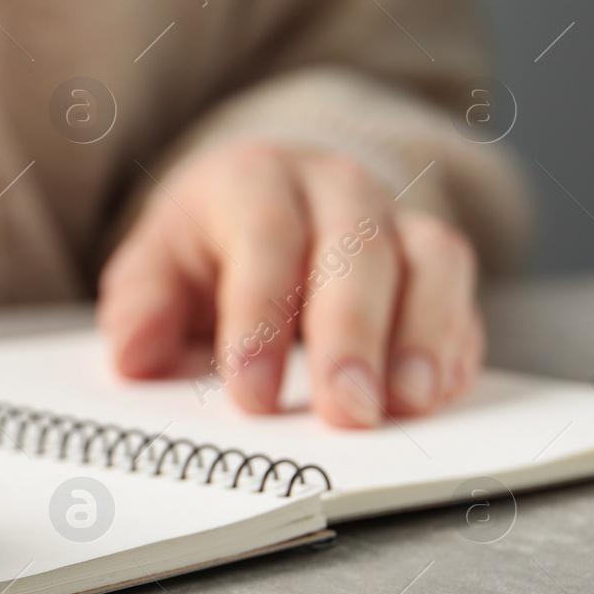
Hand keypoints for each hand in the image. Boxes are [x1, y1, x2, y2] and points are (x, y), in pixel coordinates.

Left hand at [98, 140, 481, 426]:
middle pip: (356, 251)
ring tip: (407, 406)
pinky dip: (455, 345)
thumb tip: (132, 355)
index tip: (251, 395)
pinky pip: (461, 294)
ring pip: (429, 262)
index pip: (264, 240)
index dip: (259, 318)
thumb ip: (140, 305)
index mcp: (254, 181)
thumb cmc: (208, 243)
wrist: (270, 197)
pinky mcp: (437, 259)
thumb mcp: (156, 262)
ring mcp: (396, 218)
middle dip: (351, 335)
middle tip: (347, 412)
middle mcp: (335, 188)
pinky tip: (437, 396)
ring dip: (422, 337)